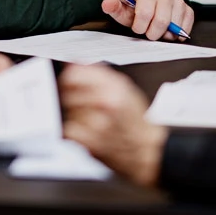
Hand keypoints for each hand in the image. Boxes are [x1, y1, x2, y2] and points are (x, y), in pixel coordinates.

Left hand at [60, 64, 166, 186]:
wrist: (147, 151)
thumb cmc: (136, 121)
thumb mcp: (124, 88)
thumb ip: (99, 74)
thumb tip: (75, 63)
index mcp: (114, 86)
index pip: (75, 74)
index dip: (70, 76)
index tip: (70, 80)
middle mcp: (105, 102)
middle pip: (68, 92)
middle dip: (74, 96)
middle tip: (84, 103)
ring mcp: (97, 123)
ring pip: (69, 111)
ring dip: (76, 114)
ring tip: (93, 119)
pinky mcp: (91, 141)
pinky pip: (70, 129)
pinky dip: (76, 131)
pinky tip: (89, 131)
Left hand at [102, 0, 194, 40]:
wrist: (155, 1)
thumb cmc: (138, 8)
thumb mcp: (124, 8)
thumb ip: (114, 7)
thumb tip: (107, 4)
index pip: (145, 13)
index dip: (139, 26)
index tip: (137, 27)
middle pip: (162, 22)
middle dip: (152, 33)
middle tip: (148, 32)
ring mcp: (178, 0)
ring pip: (174, 27)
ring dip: (165, 35)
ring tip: (157, 30)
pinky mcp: (188, 9)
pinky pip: (185, 28)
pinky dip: (177, 35)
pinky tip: (169, 31)